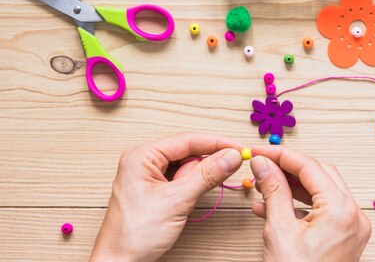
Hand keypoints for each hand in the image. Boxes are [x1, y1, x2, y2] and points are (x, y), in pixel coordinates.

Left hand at [90, 132, 243, 261]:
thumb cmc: (134, 235)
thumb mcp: (176, 201)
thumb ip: (206, 175)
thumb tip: (231, 156)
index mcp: (142, 155)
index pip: (187, 140)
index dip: (216, 143)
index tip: (240, 149)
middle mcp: (144, 161)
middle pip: (187, 152)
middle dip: (205, 165)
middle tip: (229, 170)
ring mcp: (149, 175)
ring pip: (186, 167)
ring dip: (196, 179)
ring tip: (187, 199)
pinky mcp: (155, 189)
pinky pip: (180, 180)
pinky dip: (190, 187)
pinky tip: (188, 199)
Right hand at [249, 146, 371, 261]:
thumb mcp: (279, 230)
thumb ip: (273, 190)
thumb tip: (264, 163)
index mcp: (341, 211)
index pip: (310, 167)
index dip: (282, 156)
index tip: (261, 151)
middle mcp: (353, 216)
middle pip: (320, 174)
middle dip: (290, 168)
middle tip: (264, 164)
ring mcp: (351, 228)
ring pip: (321, 192)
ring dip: (292, 186)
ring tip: (264, 184)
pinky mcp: (344, 239)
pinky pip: (321, 211)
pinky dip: (298, 205)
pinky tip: (272, 207)